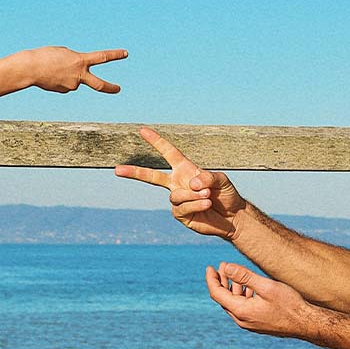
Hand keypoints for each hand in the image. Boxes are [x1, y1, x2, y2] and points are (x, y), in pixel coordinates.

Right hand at [27, 46, 126, 93]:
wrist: (30, 68)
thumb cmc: (45, 56)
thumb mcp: (64, 53)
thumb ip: (75, 61)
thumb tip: (78, 77)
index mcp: (80, 61)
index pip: (102, 57)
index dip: (115, 54)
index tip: (125, 53)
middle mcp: (79, 75)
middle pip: (99, 84)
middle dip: (110, 87)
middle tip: (119, 89)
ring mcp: (72, 85)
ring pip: (74, 79)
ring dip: (66, 74)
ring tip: (53, 68)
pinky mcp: (64, 91)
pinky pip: (65, 83)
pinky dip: (59, 78)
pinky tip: (50, 75)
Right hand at [115, 127, 245, 238]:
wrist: (232, 217)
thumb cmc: (226, 194)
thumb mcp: (221, 180)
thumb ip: (207, 177)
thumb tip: (190, 184)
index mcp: (185, 170)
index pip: (169, 153)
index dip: (156, 142)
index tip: (142, 130)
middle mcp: (178, 183)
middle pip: (152, 177)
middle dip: (135, 172)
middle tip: (117, 170)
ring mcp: (178, 200)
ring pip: (175, 195)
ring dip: (193, 195)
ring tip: (208, 196)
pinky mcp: (181, 215)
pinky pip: (181, 207)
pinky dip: (195, 204)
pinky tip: (206, 204)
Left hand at [205, 262, 313, 339]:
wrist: (306, 324)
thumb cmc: (290, 305)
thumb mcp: (267, 286)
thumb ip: (245, 276)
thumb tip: (227, 267)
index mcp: (241, 311)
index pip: (217, 294)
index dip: (212, 279)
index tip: (210, 267)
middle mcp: (242, 320)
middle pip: (224, 299)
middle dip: (222, 281)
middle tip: (223, 265)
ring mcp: (250, 323)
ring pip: (234, 303)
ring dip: (233, 287)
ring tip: (234, 272)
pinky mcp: (257, 323)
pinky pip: (243, 308)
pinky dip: (242, 295)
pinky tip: (249, 286)